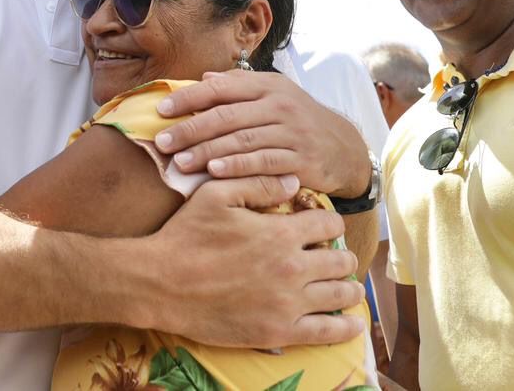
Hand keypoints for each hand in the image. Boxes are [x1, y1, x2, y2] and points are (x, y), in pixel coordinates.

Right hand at [139, 176, 365, 347]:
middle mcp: (293, 267)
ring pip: (341, 294)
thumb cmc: (186, 235)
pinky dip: (346, 327)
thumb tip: (294, 181)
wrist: (161, 284)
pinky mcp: (280, 331)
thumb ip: (258, 184)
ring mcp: (289, 303)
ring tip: (347, 288)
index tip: (325, 228)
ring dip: (348, 288)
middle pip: (341, 261)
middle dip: (342, 257)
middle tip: (335, 259)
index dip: (330, 224)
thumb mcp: (216, 195)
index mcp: (281, 233)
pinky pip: (328, 332)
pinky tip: (353, 323)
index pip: (328, 225)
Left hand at [154, 69, 371, 196]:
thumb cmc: (296, 120)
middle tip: (162, 143)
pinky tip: (214, 172)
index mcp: (267, 86)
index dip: (188, 98)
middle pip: (226, 116)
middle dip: (190, 130)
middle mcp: (279, 105)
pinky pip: (263, 162)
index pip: (221, 87)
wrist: (344, 148)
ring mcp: (292, 132)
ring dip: (207, 152)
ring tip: (180, 162)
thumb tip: (202, 78)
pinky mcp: (302, 159)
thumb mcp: (273, 95)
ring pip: (241, 141)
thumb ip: (238, 87)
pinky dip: (237, 167)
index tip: (160, 110)